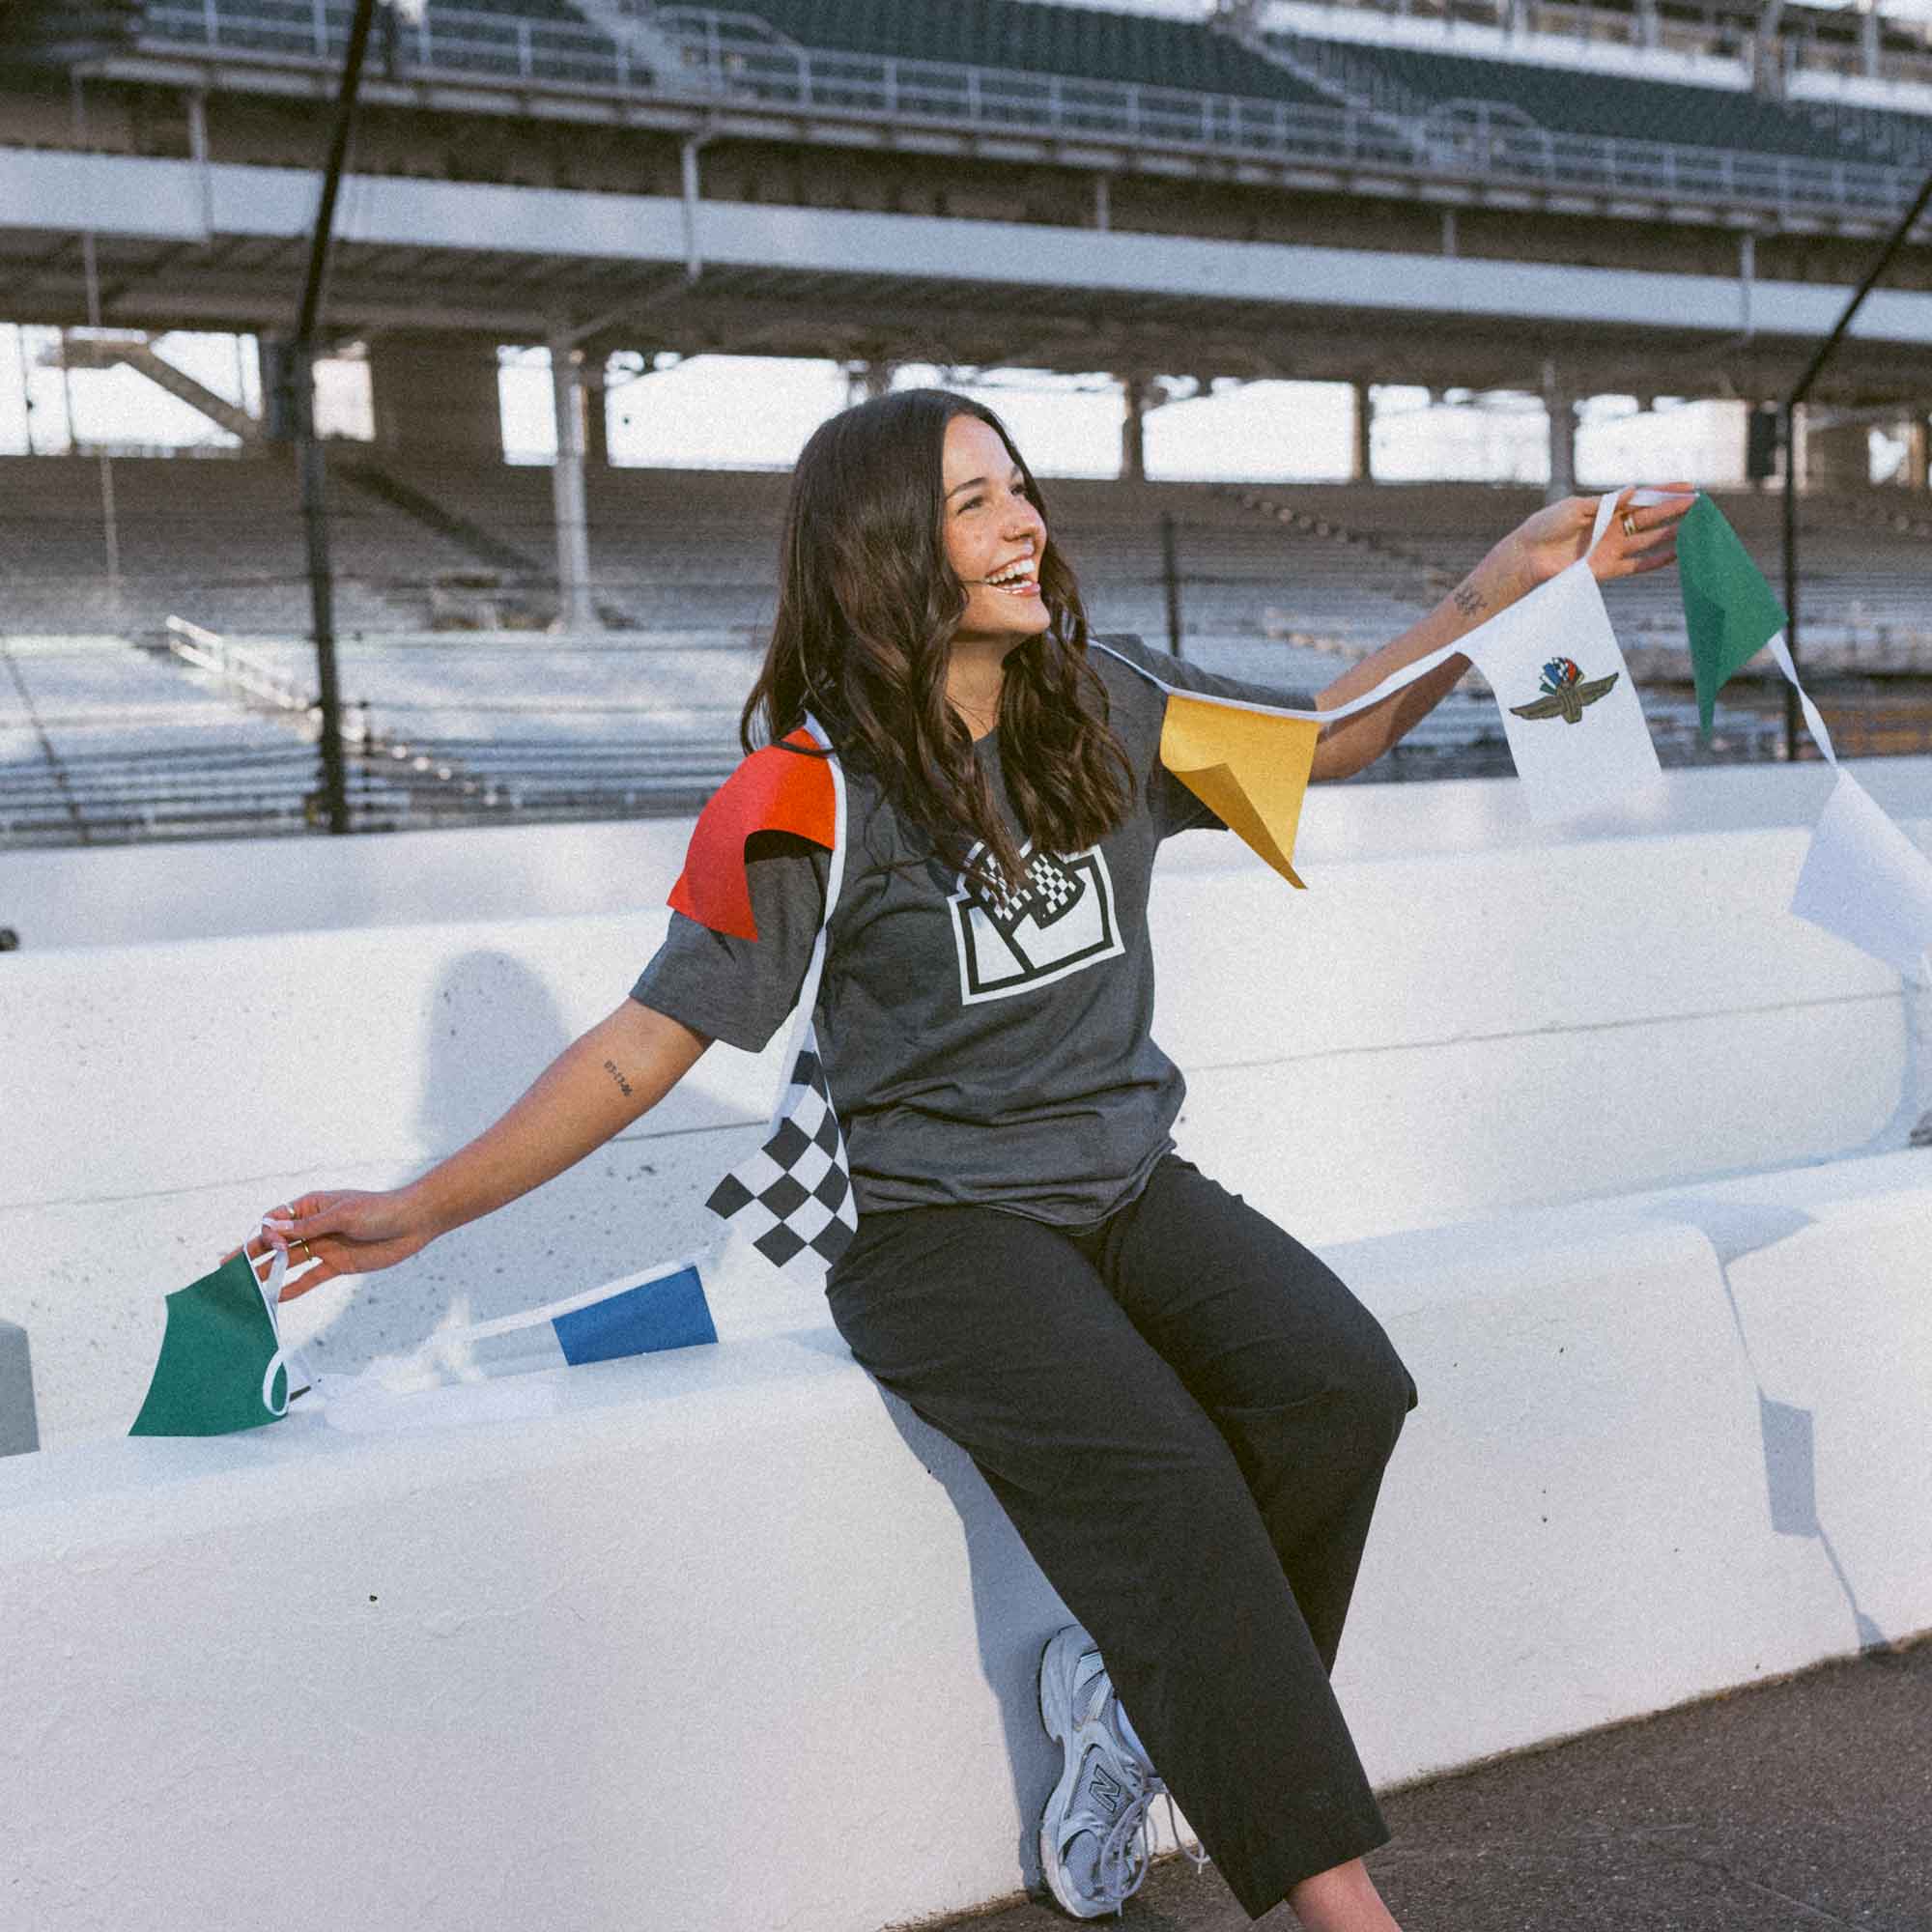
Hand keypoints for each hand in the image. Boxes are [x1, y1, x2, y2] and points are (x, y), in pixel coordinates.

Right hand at [224, 1189, 436, 1302]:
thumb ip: (308, 1226)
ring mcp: (324, 1246)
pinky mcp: (337, 1264)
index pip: (277, 1220)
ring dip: (268, 1274)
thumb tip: (272, 1228)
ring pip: (288, 1262)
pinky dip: (293, 1288)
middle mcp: (313, 1226)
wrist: (413, 1223)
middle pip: (277, 1243)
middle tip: (225, 1269)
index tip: (265, 1245)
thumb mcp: (343, 1215)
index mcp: (312, 1206)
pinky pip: (309, 1278)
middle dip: (253, 1254)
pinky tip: (276, 1298)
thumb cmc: (379, 1209)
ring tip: (244, 1288)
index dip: (265, 1233)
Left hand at [1504, 483, 1695, 590]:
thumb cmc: (1545, 526)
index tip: (1689, 486)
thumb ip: (1605, 503)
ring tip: (1694, 528)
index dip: (1664, 491)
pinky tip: (1676, 555)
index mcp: (1605, 508)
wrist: (1527, 556)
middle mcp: (1612, 528)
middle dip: (1674, 510)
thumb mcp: (1574, 507)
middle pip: (1650, 518)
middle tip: (1700, 505)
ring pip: (1648, 540)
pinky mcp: (1606, 569)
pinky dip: (1656, 561)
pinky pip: (1637, 566)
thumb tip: (1632, 490)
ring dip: (1671, 534)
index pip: (1641, 498)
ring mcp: (1611, 548)